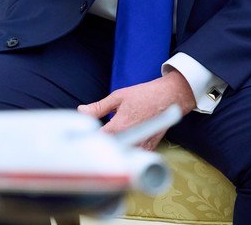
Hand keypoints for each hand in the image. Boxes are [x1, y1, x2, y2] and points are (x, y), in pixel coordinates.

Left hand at [78, 70, 193, 150]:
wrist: (170, 97)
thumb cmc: (144, 95)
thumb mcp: (117, 97)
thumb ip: (98, 107)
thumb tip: (81, 111)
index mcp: (119, 126)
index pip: (97, 140)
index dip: (88, 138)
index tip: (83, 136)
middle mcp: (130, 139)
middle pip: (108, 150)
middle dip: (100, 145)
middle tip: (94, 139)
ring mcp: (141, 146)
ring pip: (122, 156)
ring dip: (115, 150)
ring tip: (109, 143)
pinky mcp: (149, 148)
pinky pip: (134, 156)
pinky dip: (128, 151)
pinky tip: (124, 144)